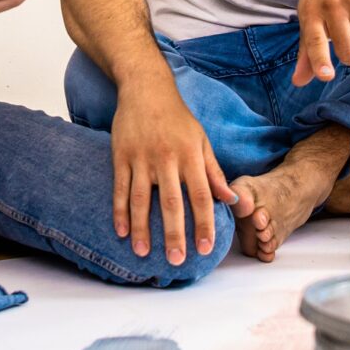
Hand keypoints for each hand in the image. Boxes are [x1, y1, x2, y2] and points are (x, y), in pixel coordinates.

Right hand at [109, 85, 235, 265]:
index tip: (205, 248)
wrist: (146, 89)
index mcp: (190, 156)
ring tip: (143, 253)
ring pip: (141, 199)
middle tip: (177, 260)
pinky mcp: (121, 155)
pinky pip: (120, 188)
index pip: (200, 195)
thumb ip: (213, 172)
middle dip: (174, 233)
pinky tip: (122, 232)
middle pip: (170, 202)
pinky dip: (120, 211)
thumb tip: (230, 199)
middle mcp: (166, 158)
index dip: (204, 223)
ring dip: (142, 228)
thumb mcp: (201, 141)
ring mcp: (141, 157)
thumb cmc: (178, 119)